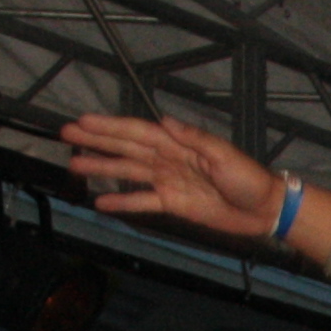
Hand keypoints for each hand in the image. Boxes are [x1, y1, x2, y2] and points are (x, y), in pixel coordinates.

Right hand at [63, 112, 285, 238]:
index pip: (138, 132)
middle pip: (126, 148)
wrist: (264, 209)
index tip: (84, 121)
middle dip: (97, 141)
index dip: (110, 126)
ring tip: (75, 164)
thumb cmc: (249, 178)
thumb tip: (165, 121)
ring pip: (128, 172)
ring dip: (102, 168)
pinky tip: (101, 202)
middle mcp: (169, 160)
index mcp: (179, 143)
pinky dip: (123, 201)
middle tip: (67, 135)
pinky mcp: (174, 203)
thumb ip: (194, 138)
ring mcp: (169, 181)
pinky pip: (143, 201)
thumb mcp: (224, 155)